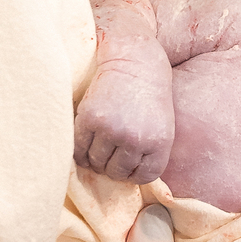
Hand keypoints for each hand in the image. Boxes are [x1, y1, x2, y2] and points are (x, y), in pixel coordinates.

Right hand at [74, 61, 175, 183]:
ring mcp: (111, 130)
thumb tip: (126, 179)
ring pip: (97, 163)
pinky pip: (79, 150)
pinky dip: (79, 154)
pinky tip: (83, 148)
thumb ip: (149, 152)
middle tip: (108, 157)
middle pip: (117, 172)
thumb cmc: (148, 96)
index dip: (133, 175)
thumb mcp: (162, 126)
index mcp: (158, 142)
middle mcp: (135, 139)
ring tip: (96, 150)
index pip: (144, 177)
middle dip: (111, 168)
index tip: (126, 166)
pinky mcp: (89, 119)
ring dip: (94, 161)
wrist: (134, 62)